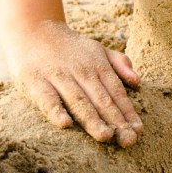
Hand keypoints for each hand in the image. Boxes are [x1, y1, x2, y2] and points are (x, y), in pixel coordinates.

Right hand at [8, 21, 142, 146]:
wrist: (34, 31)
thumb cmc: (71, 48)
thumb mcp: (98, 49)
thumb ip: (119, 64)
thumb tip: (137, 81)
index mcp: (98, 65)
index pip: (116, 92)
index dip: (128, 112)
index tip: (138, 131)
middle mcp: (81, 71)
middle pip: (101, 99)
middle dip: (116, 121)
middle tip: (128, 141)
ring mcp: (59, 76)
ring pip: (78, 101)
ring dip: (92, 119)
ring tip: (105, 136)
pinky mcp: (36, 81)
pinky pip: (47, 98)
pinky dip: (56, 110)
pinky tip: (65, 124)